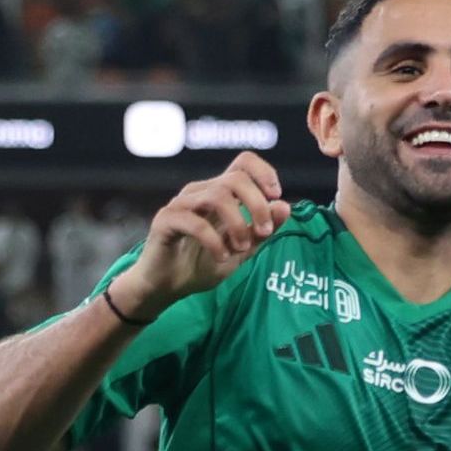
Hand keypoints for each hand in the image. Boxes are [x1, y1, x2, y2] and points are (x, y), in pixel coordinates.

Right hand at [121, 151, 288, 313]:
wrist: (165, 288)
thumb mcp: (241, 251)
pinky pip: (194, 222)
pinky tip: (221, 257)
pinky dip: (214, 241)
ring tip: (240, 248)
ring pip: (217, 196)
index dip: (264, 172)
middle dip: (257, 205)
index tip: (276, 196)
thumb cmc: (200, 265)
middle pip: (235, 179)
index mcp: (219, 193)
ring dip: (237, 224)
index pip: (243, 162)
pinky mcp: (165, 221)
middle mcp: (200, 192)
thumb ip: (261, 231)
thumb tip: (285, 206)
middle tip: (264, 233)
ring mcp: (181, 204)